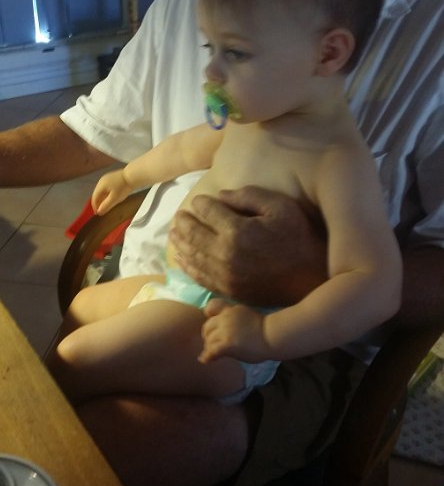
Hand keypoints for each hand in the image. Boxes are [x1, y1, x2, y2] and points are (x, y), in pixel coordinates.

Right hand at [91, 170, 131, 214]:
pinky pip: (106, 187)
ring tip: (107, 205)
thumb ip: (106, 206)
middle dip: (99, 202)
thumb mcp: (114, 199)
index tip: (98, 213)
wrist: (133, 176)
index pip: (94, 198)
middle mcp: (101, 181)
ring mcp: (107, 178)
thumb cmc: (124, 187)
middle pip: (97, 194)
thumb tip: (99, 212)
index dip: (95, 206)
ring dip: (103, 198)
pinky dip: (107, 194)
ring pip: (102, 190)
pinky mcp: (112, 177)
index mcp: (100, 185)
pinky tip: (111, 197)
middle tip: (102, 210)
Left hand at [169, 186, 326, 305]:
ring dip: (180, 242)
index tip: (199, 201)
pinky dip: (186, 265)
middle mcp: (225, 254)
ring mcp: (224, 275)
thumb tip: (220, 195)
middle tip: (178, 215)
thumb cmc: (300, 238)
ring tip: (174, 232)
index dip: (201, 204)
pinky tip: (181, 257)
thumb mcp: (280, 207)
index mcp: (237, 231)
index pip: (208, 212)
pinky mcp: (227, 290)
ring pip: (192, 256)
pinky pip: (199, 276)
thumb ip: (249, 196)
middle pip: (193, 234)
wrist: (312, 280)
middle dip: (183, 222)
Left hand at [199, 299, 266, 363]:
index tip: (211, 321)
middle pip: (207, 327)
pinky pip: (211, 351)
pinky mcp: (227, 344)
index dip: (208, 314)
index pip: (211, 306)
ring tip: (213, 353)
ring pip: (208, 340)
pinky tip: (206, 360)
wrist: (272, 336)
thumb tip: (226, 328)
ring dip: (209, 347)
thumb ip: (233, 318)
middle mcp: (225, 318)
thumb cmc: (264, 328)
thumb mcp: (245, 315)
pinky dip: (207, 356)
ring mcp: (225, 331)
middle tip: (212, 343)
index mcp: (230, 310)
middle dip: (208, 336)